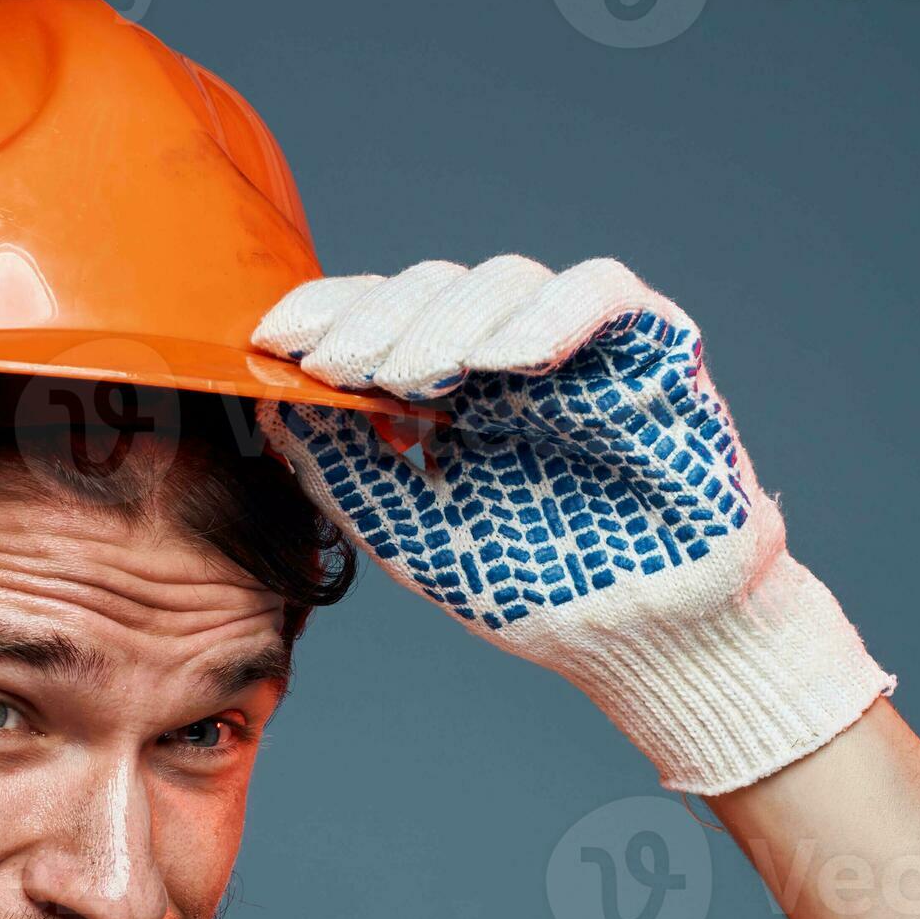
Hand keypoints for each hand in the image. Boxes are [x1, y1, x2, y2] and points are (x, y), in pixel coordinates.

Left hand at [253, 255, 891, 794]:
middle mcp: (506, 355)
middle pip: (431, 288)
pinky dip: (552, 314)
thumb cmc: (540, 587)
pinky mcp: (650, 346)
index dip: (326, 314)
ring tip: (413, 378)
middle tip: (337, 365)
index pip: (379, 320)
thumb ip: (343, 471)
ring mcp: (577, 346)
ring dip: (448, 322)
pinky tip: (511, 360)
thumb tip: (269, 406)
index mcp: (447, 390)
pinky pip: (601, 293)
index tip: (270, 340)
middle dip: (375, 320)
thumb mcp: (413, 535)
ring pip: (505, 280)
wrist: (648, 638)